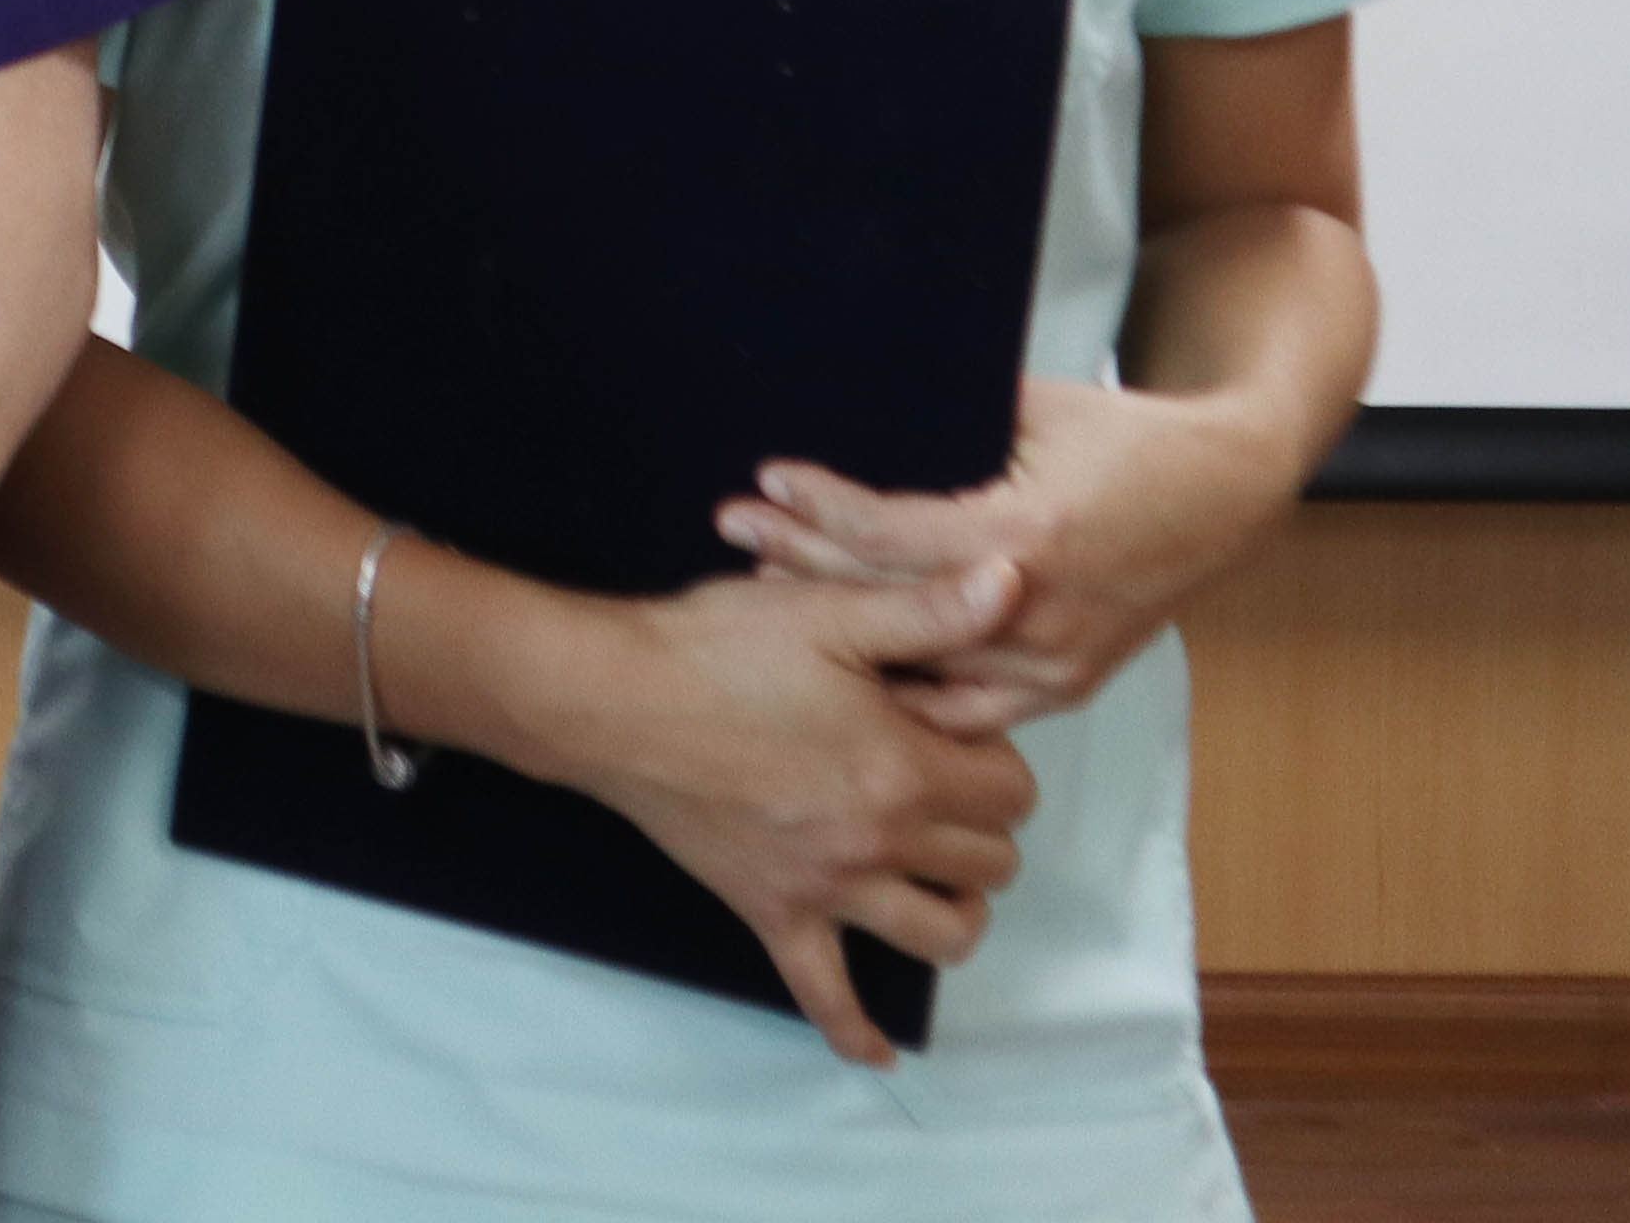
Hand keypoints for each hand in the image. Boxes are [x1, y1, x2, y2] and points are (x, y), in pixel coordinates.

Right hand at [497, 559, 1036, 1067]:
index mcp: (903, 768)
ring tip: (933, 870)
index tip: (952, 728)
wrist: (612, 699)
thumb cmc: (716, 648)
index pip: (1011, 791)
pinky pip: (825, 996)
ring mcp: (827, 890)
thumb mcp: (828, 611)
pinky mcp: (774, 915)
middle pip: (990, 864)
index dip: (993, 756)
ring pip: (940, 934)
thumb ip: (930, 610)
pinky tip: (879, 1050)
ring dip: (955, 908)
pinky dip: (857, 1031)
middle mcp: (878, 843)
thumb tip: (1017, 579)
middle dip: (981, 823)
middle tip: (939, 780)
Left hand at [724, 375, 1312, 730]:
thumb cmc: (1129, 438)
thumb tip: (860, 400)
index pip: (890, 534)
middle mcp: (1035, 614)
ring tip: (768, 594)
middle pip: (888, 601)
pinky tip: (846, 673)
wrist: (1226, 493)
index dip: (821, 509)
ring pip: (920, 666)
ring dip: (842, 631)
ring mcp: (1053, 663)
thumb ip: (950, 419)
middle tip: (735, 529)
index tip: (768, 479)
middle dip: (802, 563)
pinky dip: (906, 694)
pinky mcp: (1066, 685)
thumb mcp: (1037, 407)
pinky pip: (967, 711)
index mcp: (1027, 537)